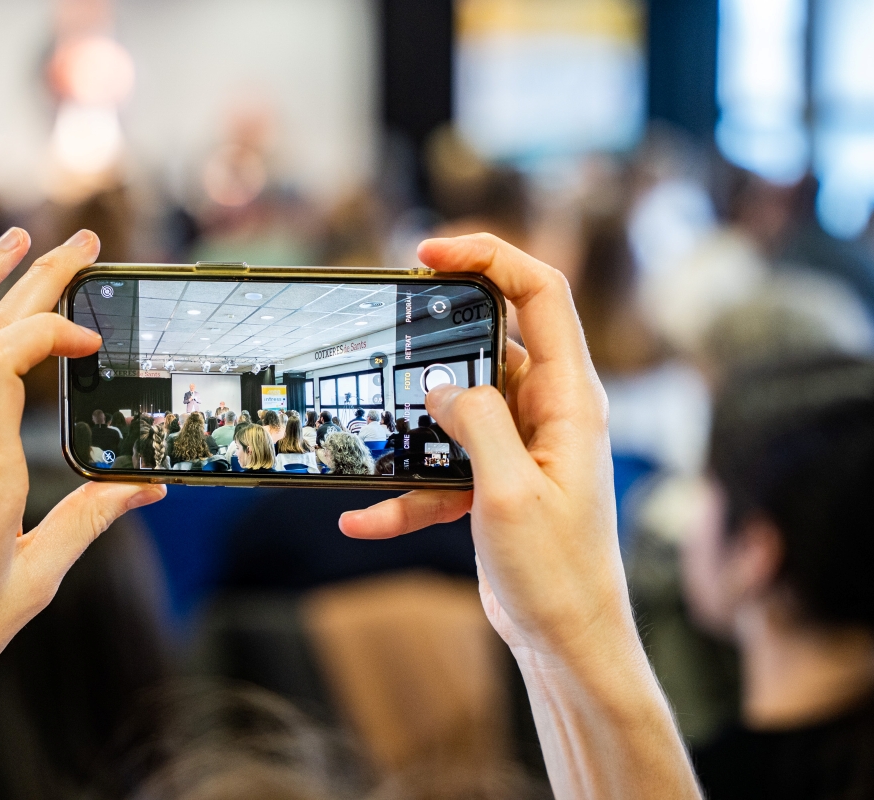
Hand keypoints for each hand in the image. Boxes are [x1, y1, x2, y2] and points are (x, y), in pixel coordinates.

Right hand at [340, 233, 620, 659]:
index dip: (490, 257)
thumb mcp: (509, 491)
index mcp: (571, 400)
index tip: (430, 253)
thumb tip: (441, 388)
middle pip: (491, 341)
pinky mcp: (497, 477)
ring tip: (372, 444)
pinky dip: (407, 490)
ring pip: (457, 407)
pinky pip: (443, 465)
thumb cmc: (558, 572)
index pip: (540, 295)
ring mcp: (522, 444)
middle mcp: (550, 411)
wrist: (566, 640)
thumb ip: (476, 423)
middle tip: (390, 334)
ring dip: (413, 431)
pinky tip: (365, 519)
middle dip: (436, 342)